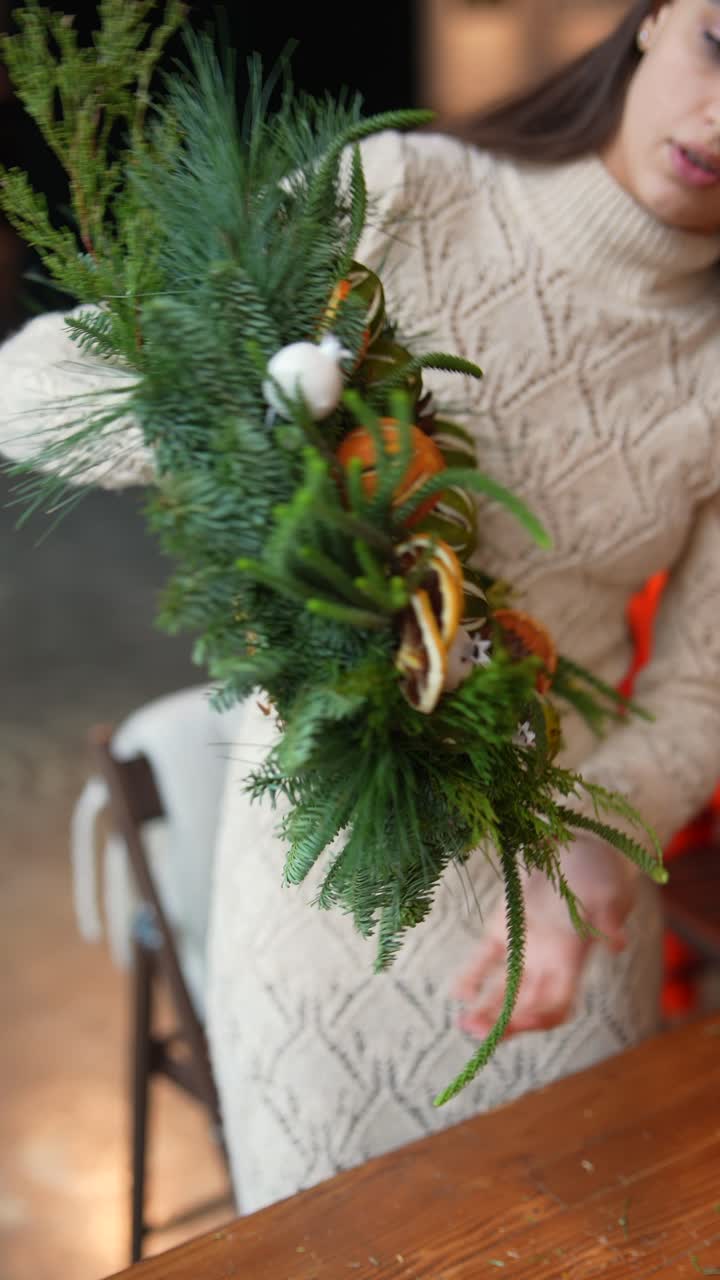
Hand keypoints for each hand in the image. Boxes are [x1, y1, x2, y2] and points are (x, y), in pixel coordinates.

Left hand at [452, 839, 637, 1039]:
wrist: (578, 844)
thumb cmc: (600, 869)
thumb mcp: (609, 890)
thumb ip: (611, 917)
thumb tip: (619, 943)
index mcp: (572, 959)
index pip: (558, 1003)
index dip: (539, 1017)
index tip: (518, 1021)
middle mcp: (548, 961)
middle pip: (525, 1005)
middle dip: (504, 1023)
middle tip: (477, 1033)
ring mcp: (524, 947)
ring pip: (504, 989)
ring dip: (486, 1009)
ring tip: (464, 1025)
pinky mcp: (504, 928)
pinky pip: (486, 959)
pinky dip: (472, 976)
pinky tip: (458, 993)